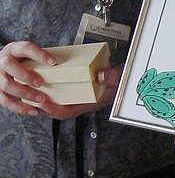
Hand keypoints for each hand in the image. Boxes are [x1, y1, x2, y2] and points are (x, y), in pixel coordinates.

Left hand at [0, 40, 121, 119]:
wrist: (129, 80)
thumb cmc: (123, 81)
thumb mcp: (119, 78)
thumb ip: (110, 76)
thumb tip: (99, 74)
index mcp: (91, 103)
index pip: (68, 112)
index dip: (53, 109)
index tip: (42, 103)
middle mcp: (85, 102)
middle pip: (61, 109)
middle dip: (46, 106)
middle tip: (32, 97)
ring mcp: (84, 97)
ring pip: (63, 102)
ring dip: (50, 99)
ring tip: (38, 91)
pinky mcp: (84, 91)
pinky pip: (68, 94)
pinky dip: (58, 92)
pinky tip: (53, 83)